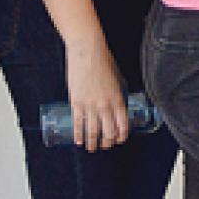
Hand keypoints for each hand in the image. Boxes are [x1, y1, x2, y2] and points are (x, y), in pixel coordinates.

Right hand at [63, 36, 127, 151]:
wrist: (87, 51)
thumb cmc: (104, 60)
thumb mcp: (118, 77)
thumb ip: (118, 91)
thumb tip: (118, 102)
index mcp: (118, 98)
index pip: (123, 124)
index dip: (121, 135)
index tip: (119, 140)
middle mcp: (105, 105)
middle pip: (108, 132)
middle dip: (108, 142)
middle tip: (105, 146)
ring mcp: (90, 105)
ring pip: (93, 131)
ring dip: (93, 143)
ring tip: (92, 148)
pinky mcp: (76, 103)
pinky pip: (78, 124)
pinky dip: (78, 135)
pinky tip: (78, 140)